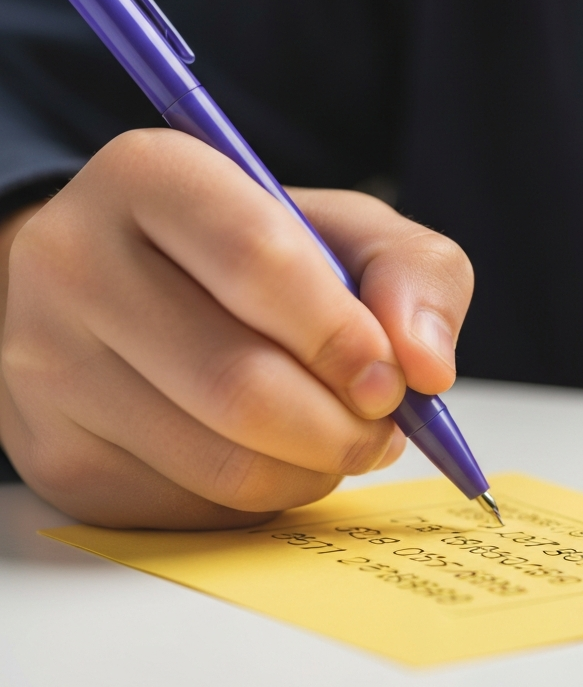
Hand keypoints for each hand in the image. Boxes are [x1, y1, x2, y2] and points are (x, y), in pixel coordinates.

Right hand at [0, 129, 471, 527]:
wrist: (125, 290)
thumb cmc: (250, 257)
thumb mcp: (345, 231)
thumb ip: (412, 273)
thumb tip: (428, 366)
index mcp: (152, 178)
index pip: (255, 259)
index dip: (341, 335)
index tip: (391, 381)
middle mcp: (76, 264)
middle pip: (238, 383)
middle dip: (341, 428)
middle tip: (379, 430)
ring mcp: (50, 368)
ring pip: (221, 462)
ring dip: (312, 470)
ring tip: (333, 439)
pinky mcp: (58, 455)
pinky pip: (194, 508)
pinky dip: (263, 496)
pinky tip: (270, 456)